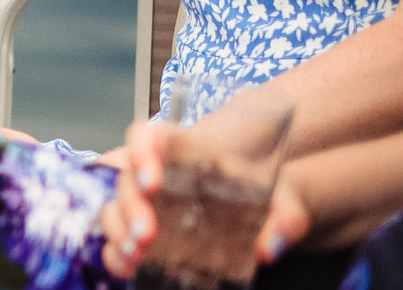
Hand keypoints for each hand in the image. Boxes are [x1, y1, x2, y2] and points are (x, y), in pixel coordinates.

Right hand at [100, 119, 301, 274]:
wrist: (268, 213)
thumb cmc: (272, 198)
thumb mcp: (286, 201)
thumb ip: (285, 219)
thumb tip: (269, 249)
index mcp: (189, 153)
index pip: (152, 135)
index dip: (142, 150)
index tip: (152, 181)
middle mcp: (161, 173)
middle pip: (129, 177)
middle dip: (131, 205)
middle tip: (147, 236)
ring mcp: (150, 202)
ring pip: (115, 205)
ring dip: (118, 229)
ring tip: (136, 254)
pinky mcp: (147, 228)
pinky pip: (118, 235)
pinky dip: (116, 251)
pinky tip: (126, 266)